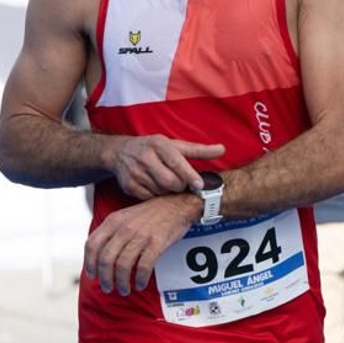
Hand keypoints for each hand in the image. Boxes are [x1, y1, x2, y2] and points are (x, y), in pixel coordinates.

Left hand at [84, 194, 199, 295]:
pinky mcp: (156, 243)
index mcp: (113, 221)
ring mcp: (140, 235)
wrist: (176, 204)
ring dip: (121, 282)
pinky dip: (140, 279)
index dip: (89, 263)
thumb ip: (111, 232)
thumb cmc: (150, 213)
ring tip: (123, 290)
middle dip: (105, 278)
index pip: (92, 245)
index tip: (92, 276)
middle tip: (108, 288)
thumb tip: (99, 255)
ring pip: (122, 265)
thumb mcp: (125, 216)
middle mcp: (124, 228)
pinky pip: (143, 266)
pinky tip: (140, 284)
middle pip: (106, 259)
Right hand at [105, 135, 225, 199]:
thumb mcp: (175, 145)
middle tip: (181, 183)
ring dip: (168, 191)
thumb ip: (199, 150)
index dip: (190, 176)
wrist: (120, 152)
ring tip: (166, 183)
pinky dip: (156, 196)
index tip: (199, 185)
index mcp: (159, 144)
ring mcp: (135, 173)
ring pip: (161, 192)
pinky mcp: (129, 187)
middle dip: (180, 185)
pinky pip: (150, 198)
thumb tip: (223, 149)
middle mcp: (145, 157)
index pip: (177, 162)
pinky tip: (156, 187)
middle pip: (170, 181)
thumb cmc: (153, 148)